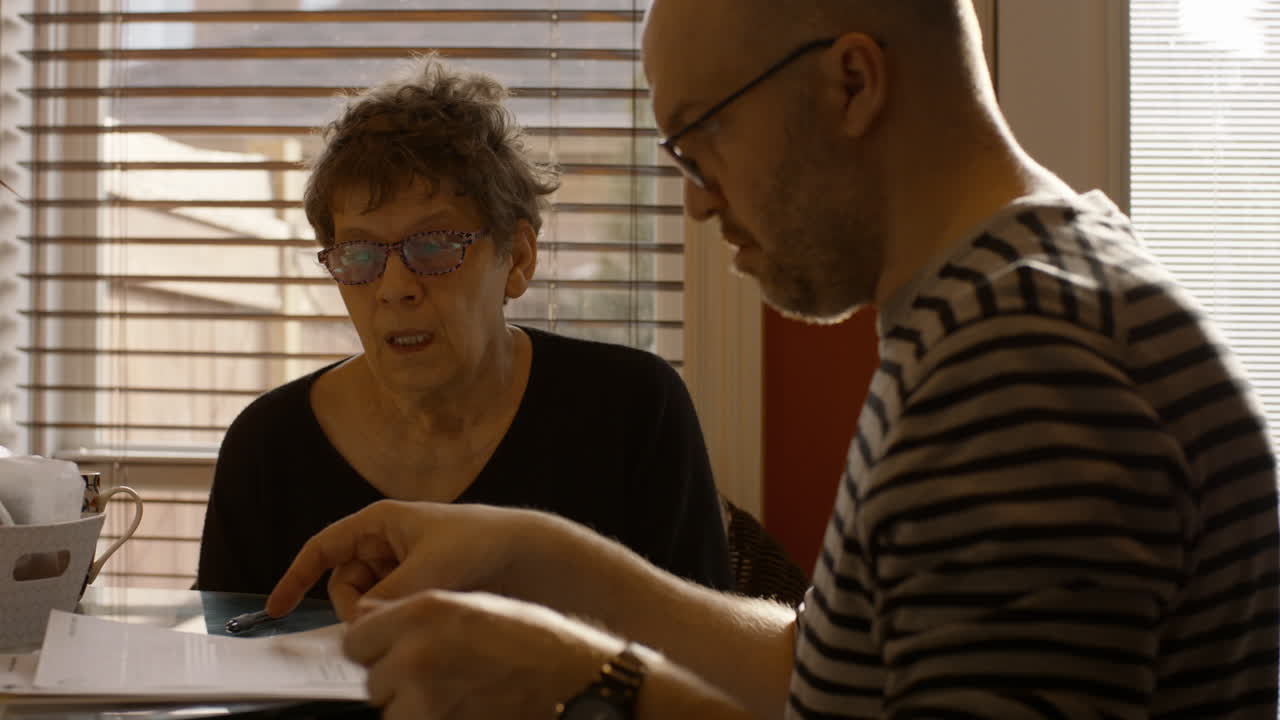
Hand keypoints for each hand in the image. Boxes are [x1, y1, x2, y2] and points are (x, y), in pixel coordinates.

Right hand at [266, 500, 547, 619]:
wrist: (523, 550)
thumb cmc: (479, 543)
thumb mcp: (430, 569)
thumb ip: (389, 597)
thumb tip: (359, 623)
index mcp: (378, 521)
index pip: (322, 548)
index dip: (294, 578)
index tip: (276, 610)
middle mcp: (384, 539)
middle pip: (343, 583)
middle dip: (355, 606)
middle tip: (382, 620)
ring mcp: (399, 561)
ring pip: (365, 599)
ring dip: (379, 611)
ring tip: (414, 610)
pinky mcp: (414, 580)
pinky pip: (387, 604)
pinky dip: (394, 614)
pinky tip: (418, 615)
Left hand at [345, 590, 619, 719]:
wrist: (578, 680)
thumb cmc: (538, 641)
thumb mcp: (475, 607)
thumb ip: (421, 618)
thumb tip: (380, 628)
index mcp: (424, 613)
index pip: (356, 639)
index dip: (374, 648)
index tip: (389, 653)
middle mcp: (416, 654)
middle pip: (372, 680)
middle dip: (395, 682)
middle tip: (435, 677)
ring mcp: (426, 699)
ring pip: (390, 712)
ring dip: (411, 708)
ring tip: (455, 695)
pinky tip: (463, 708)